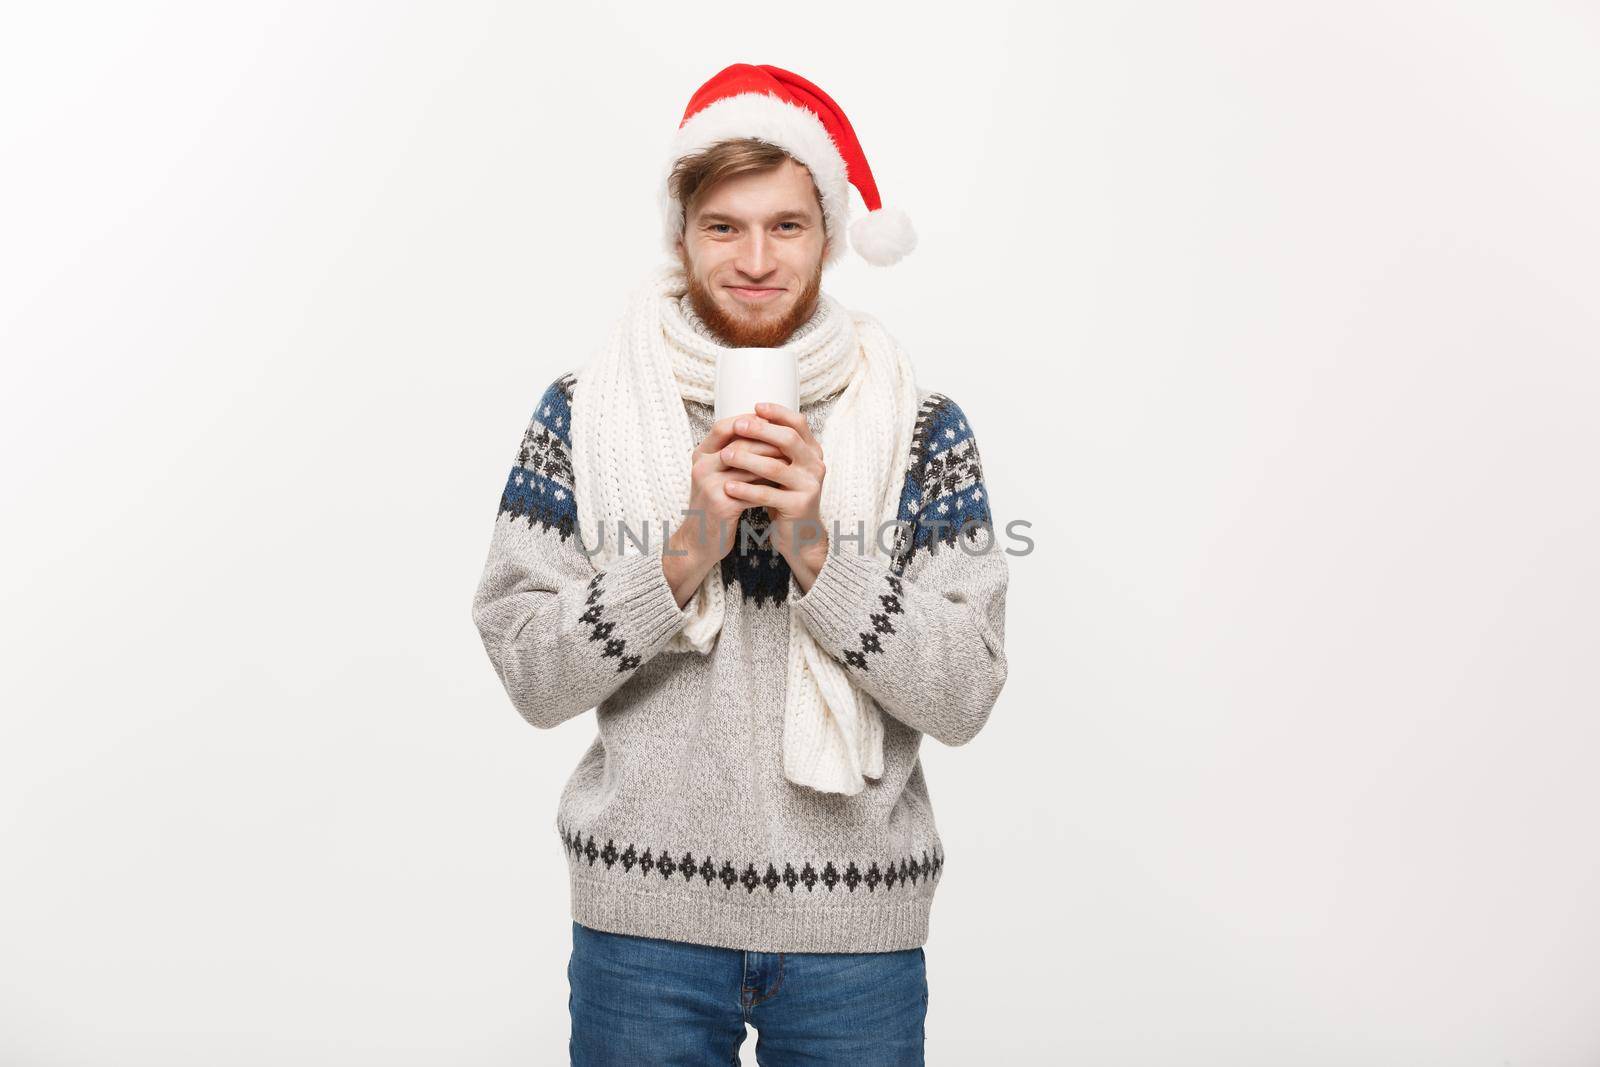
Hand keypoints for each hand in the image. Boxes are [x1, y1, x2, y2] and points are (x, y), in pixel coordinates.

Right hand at [662, 415, 787, 606]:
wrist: (699, 542)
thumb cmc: (715, 505)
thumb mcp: (718, 476)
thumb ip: (734, 457)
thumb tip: (766, 435)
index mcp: (700, 455)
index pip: (723, 427)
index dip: (749, 422)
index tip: (773, 423)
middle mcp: (702, 467)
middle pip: (739, 443)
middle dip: (768, 441)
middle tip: (792, 442)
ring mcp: (709, 485)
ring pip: (748, 465)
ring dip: (773, 462)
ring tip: (792, 462)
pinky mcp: (720, 505)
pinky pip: (751, 490)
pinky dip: (769, 486)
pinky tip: (783, 486)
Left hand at [720, 402, 829, 588]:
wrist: (799, 533)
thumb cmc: (785, 495)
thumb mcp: (783, 467)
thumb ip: (773, 447)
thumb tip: (746, 418)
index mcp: (812, 451)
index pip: (798, 424)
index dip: (778, 413)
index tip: (755, 406)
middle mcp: (815, 465)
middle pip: (788, 440)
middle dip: (761, 430)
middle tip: (737, 425)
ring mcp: (810, 486)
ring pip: (775, 467)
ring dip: (747, 460)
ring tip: (725, 456)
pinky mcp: (800, 506)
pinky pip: (769, 495)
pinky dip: (746, 490)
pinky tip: (728, 487)